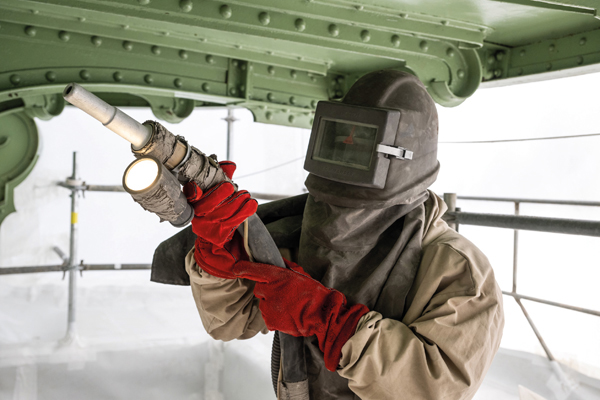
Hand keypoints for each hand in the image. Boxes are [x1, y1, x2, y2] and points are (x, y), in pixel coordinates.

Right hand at [184, 161, 256, 278]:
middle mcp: (198, 217)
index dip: (193, 193)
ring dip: (237, 202)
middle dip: (222, 195)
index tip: (197, 189)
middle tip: (233, 187)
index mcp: (193, 204)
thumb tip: (230, 165)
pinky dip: (245, 212)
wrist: (213, 233)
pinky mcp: (220, 234)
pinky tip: (251, 204)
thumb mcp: (215, 191)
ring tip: (246, 195)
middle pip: (209, 206)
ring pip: (224, 213)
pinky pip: (234, 222)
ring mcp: (209, 227)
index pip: (191, 197)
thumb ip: (221, 177)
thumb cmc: (215, 207)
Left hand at [236, 259, 368, 370]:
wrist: (321, 315)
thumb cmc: (314, 293)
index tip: (236, 268)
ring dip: (272, 305)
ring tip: (289, 307)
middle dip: (268, 291)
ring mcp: (269, 306)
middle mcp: (270, 290)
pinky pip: (268, 318)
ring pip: (264, 305)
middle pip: (260, 289)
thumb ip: (288, 268)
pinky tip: (288, 316)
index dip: (244, 268)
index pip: (255, 270)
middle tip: (284, 294)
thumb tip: (279, 262)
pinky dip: (275, 318)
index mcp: (278, 276)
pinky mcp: (271, 321)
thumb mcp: (302, 274)